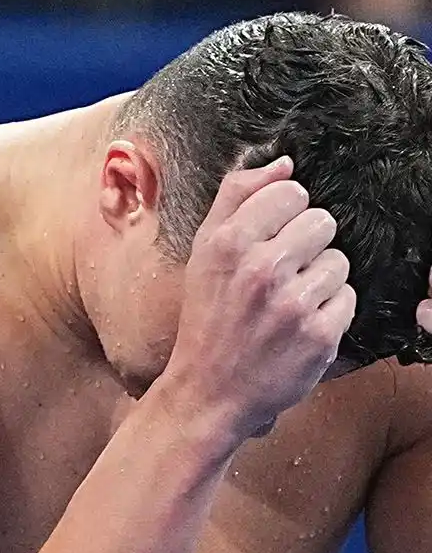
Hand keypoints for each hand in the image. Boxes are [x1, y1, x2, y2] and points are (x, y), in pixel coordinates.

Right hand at [158, 157, 353, 443]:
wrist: (209, 389)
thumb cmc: (207, 316)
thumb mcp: (204, 251)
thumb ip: (237, 198)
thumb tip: (284, 162)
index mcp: (227, 241)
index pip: (291, 191)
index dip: (286, 212)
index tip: (271, 237)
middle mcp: (260, 268)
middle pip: (323, 222)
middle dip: (308, 244)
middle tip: (281, 273)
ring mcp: (293, 303)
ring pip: (340, 261)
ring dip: (322, 279)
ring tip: (291, 301)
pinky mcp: (321, 335)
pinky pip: (348, 298)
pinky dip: (331, 311)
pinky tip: (302, 324)